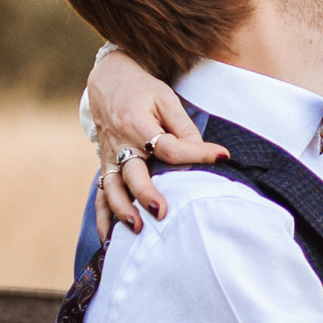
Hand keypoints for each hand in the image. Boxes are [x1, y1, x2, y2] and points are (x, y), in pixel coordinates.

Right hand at [88, 50, 229, 235]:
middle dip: (145, 194)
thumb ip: (183, 127)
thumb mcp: (166, 99)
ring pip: (111, 188)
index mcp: (138, 123)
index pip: (168, 145)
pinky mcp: (105, 167)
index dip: (196, 153)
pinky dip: (103, 218)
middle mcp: (120, 143)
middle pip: (132, 173)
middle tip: (162, 211)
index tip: (221, 156)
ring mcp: (109, 158)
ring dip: (122, 210)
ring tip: (137, 229)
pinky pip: (101, 195)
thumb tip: (203, 154)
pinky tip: (110, 240)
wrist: (108, 81)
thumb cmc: (142, 91)